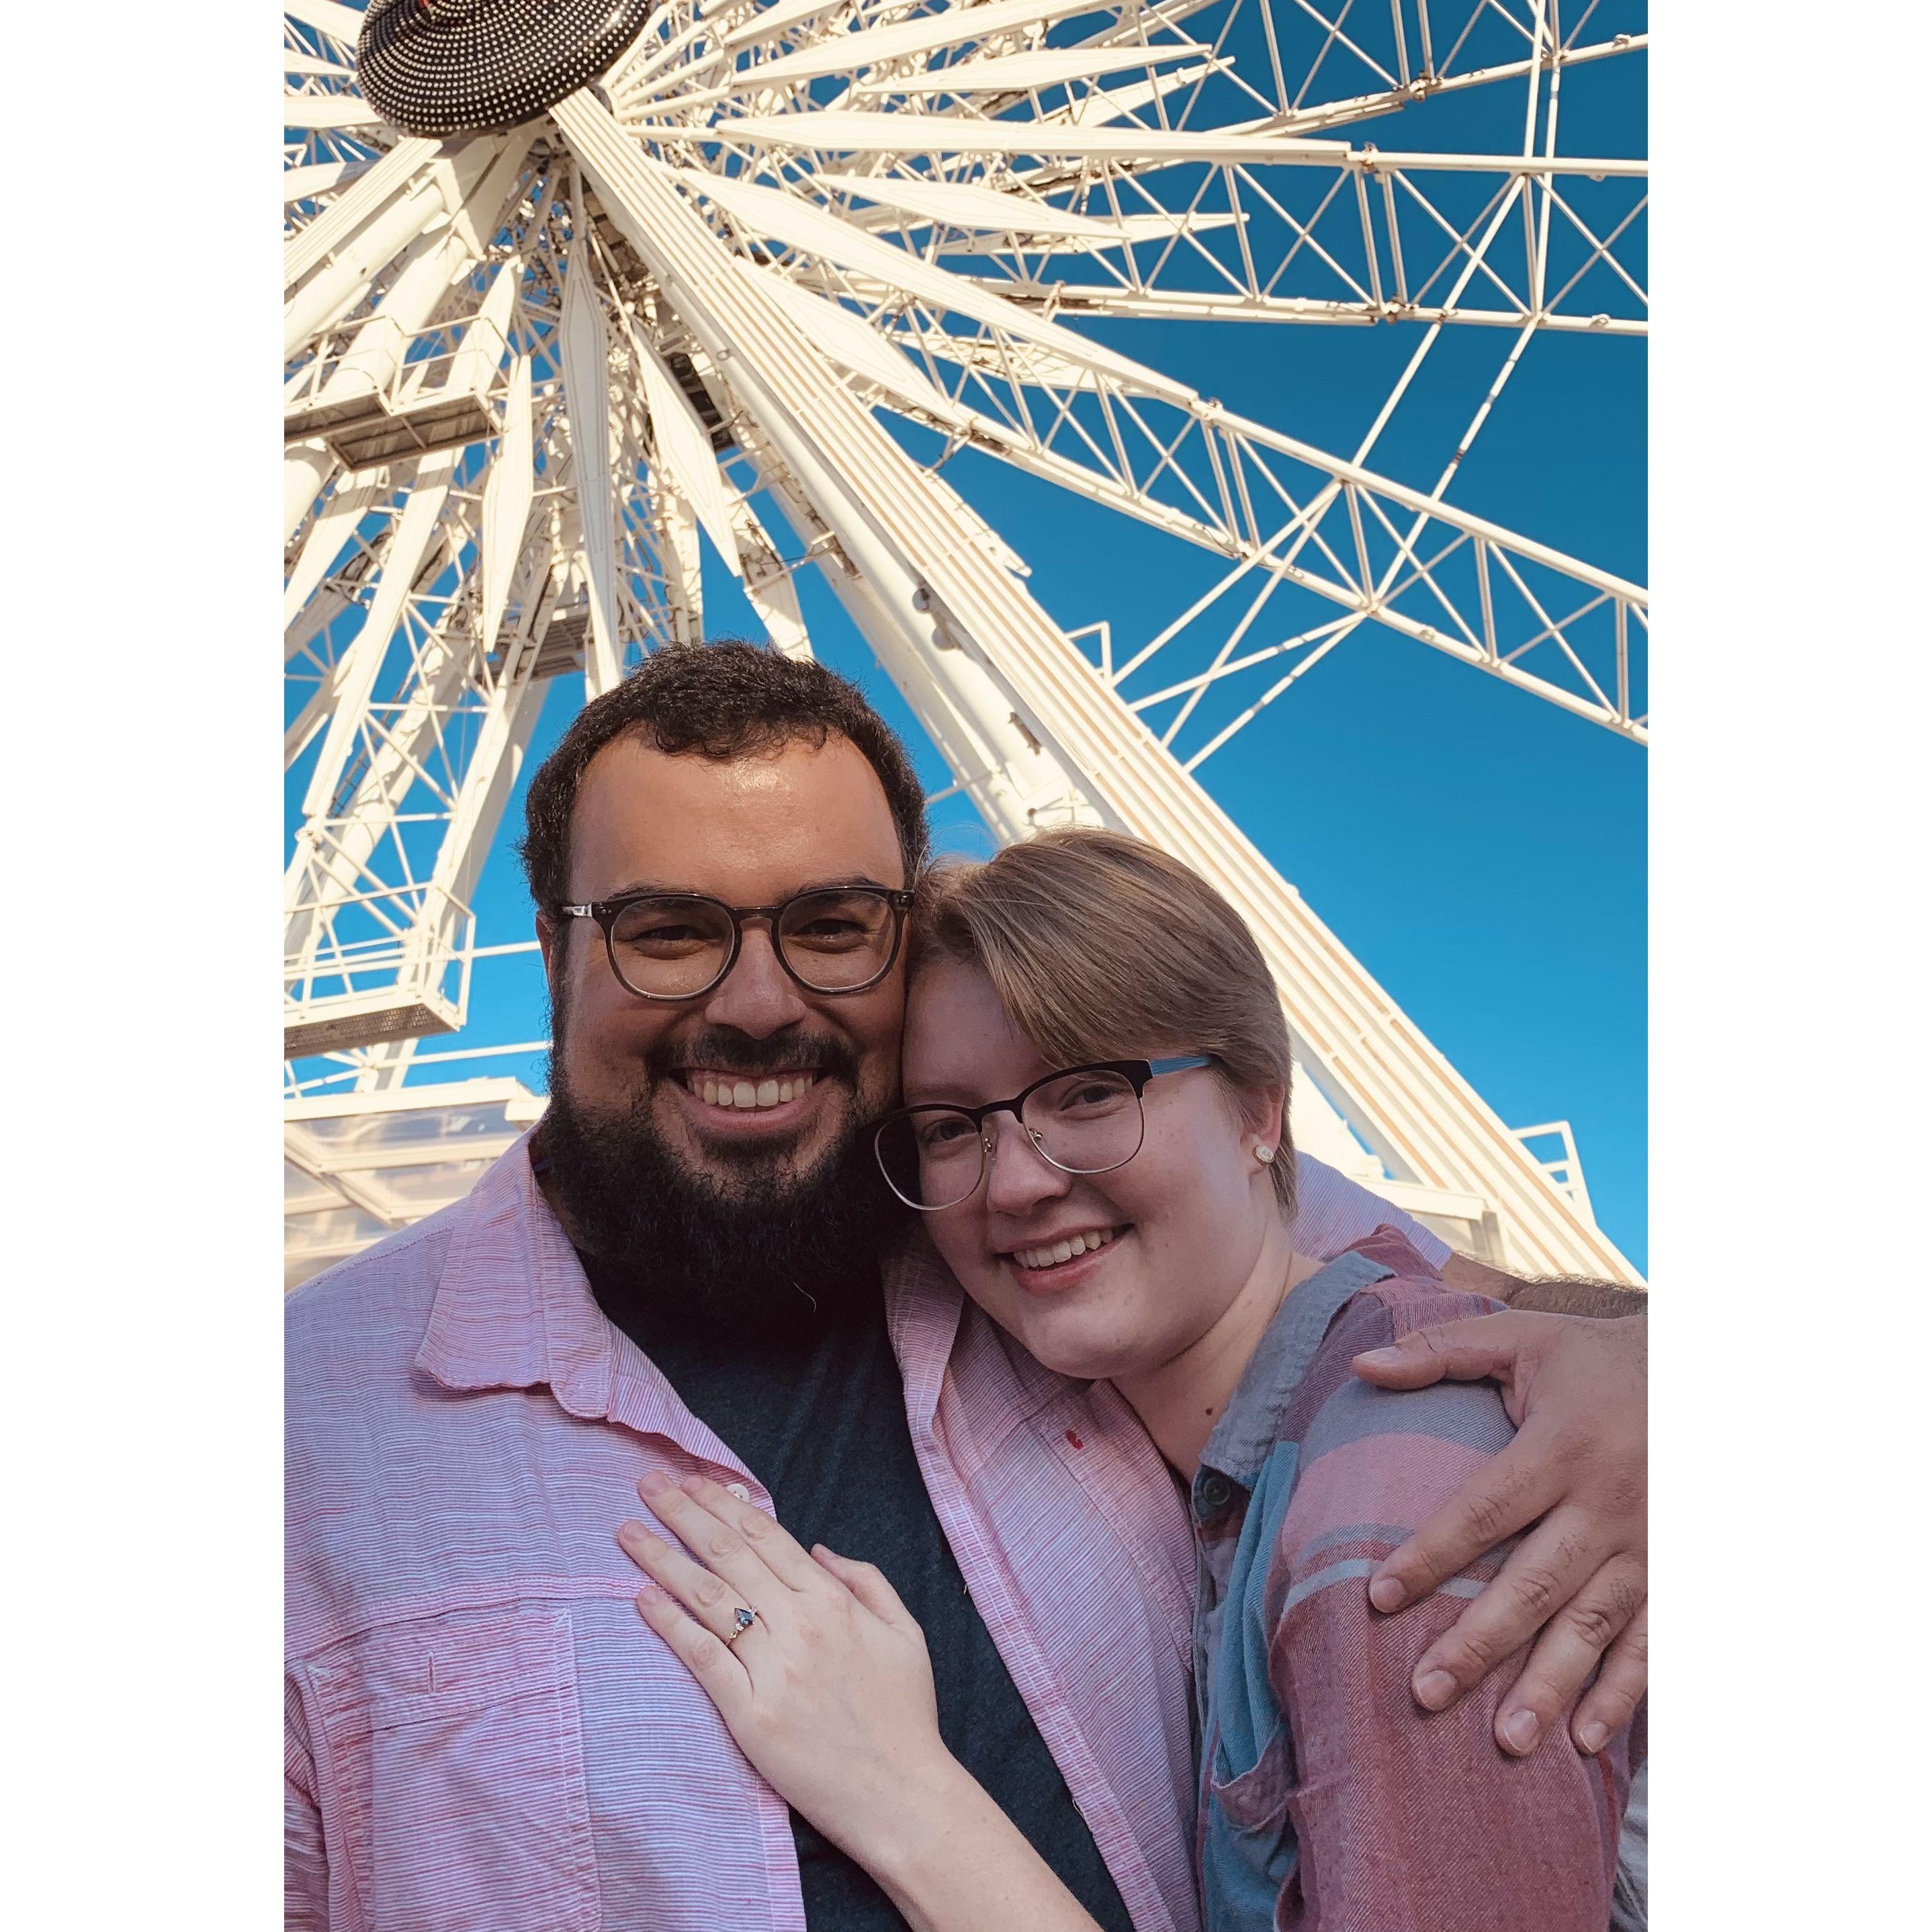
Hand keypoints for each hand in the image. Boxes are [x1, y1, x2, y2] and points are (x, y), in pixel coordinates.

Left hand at [618, 1471, 956, 1870]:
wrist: (902, 1795)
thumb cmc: (905, 1715)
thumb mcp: (905, 1632)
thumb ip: (866, 1579)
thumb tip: (817, 1547)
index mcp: (834, 1602)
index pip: (766, 1537)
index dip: (725, 1504)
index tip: (693, 1481)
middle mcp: (799, 1626)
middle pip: (729, 1556)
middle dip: (684, 1514)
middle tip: (648, 1484)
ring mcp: (772, 1670)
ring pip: (708, 1599)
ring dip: (664, 1559)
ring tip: (628, 1532)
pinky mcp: (749, 1716)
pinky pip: (702, 1659)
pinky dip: (670, 1624)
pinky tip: (643, 1597)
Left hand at [1352, 1308, 1645, 1756]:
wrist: (1706, 1374)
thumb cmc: (1594, 1359)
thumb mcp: (1522, 1339)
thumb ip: (1439, 1352)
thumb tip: (1360, 1369)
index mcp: (1561, 1445)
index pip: (1486, 1509)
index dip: (1433, 1553)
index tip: (1380, 1596)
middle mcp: (1607, 1503)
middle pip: (1535, 1583)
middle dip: (1480, 1643)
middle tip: (1426, 1693)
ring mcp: (1649, 1546)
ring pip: (1593, 1627)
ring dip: (1550, 1686)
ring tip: (1506, 1739)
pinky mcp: (1679, 1573)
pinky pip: (1651, 1643)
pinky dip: (1622, 1694)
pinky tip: (1586, 1740)